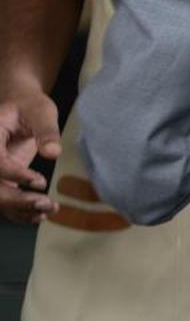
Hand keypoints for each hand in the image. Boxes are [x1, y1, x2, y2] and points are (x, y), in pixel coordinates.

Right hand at [0, 71, 59, 223]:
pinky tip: (40, 214)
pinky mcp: (1, 180)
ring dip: (20, 209)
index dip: (14, 175)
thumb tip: (53, 153)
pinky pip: (5, 200)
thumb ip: (46, 131)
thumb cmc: (29, 105)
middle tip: (45, 203)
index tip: (39, 181)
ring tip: (49, 209)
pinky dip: (19, 212)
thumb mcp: (40, 111)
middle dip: (16, 200)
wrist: (22, 107)